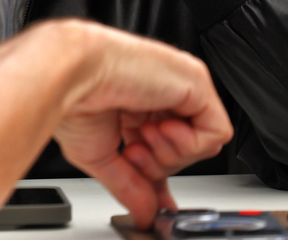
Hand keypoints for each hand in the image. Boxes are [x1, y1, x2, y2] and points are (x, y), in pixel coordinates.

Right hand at [50, 23, 232, 228]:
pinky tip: (161, 131)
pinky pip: (216, 131)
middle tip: (133, 155)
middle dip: (160, 163)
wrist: (71, 74)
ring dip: (173, 154)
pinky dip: (191, 144)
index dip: (158, 172)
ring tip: (143, 138)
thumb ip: (129, 185)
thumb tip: (145, 213)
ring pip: (202, 142)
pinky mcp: (196, 83)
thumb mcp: (100, 155)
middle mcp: (160, 91)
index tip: (150, 195)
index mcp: (136, 102)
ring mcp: (180, 86)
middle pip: (184, 148)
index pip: (165, 144)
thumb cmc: (74, 97)